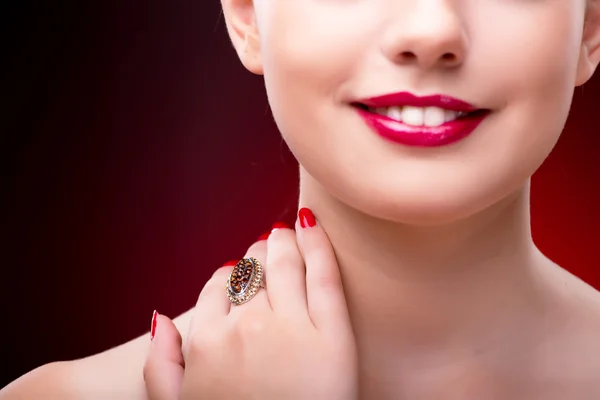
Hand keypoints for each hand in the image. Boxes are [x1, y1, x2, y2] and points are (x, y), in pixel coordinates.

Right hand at [143, 208, 357, 399]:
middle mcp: (247, 327)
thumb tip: (159, 320)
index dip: (229, 274)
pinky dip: (316, 243)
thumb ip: (161, 366)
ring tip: (288, 232)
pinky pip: (323, 274)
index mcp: (209, 342)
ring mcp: (291, 328)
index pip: (218, 287)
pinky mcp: (333, 334)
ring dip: (283, 241)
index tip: (239, 269)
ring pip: (283, 263)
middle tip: (268, 242)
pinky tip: (311, 224)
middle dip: (257, 252)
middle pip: (251, 271)